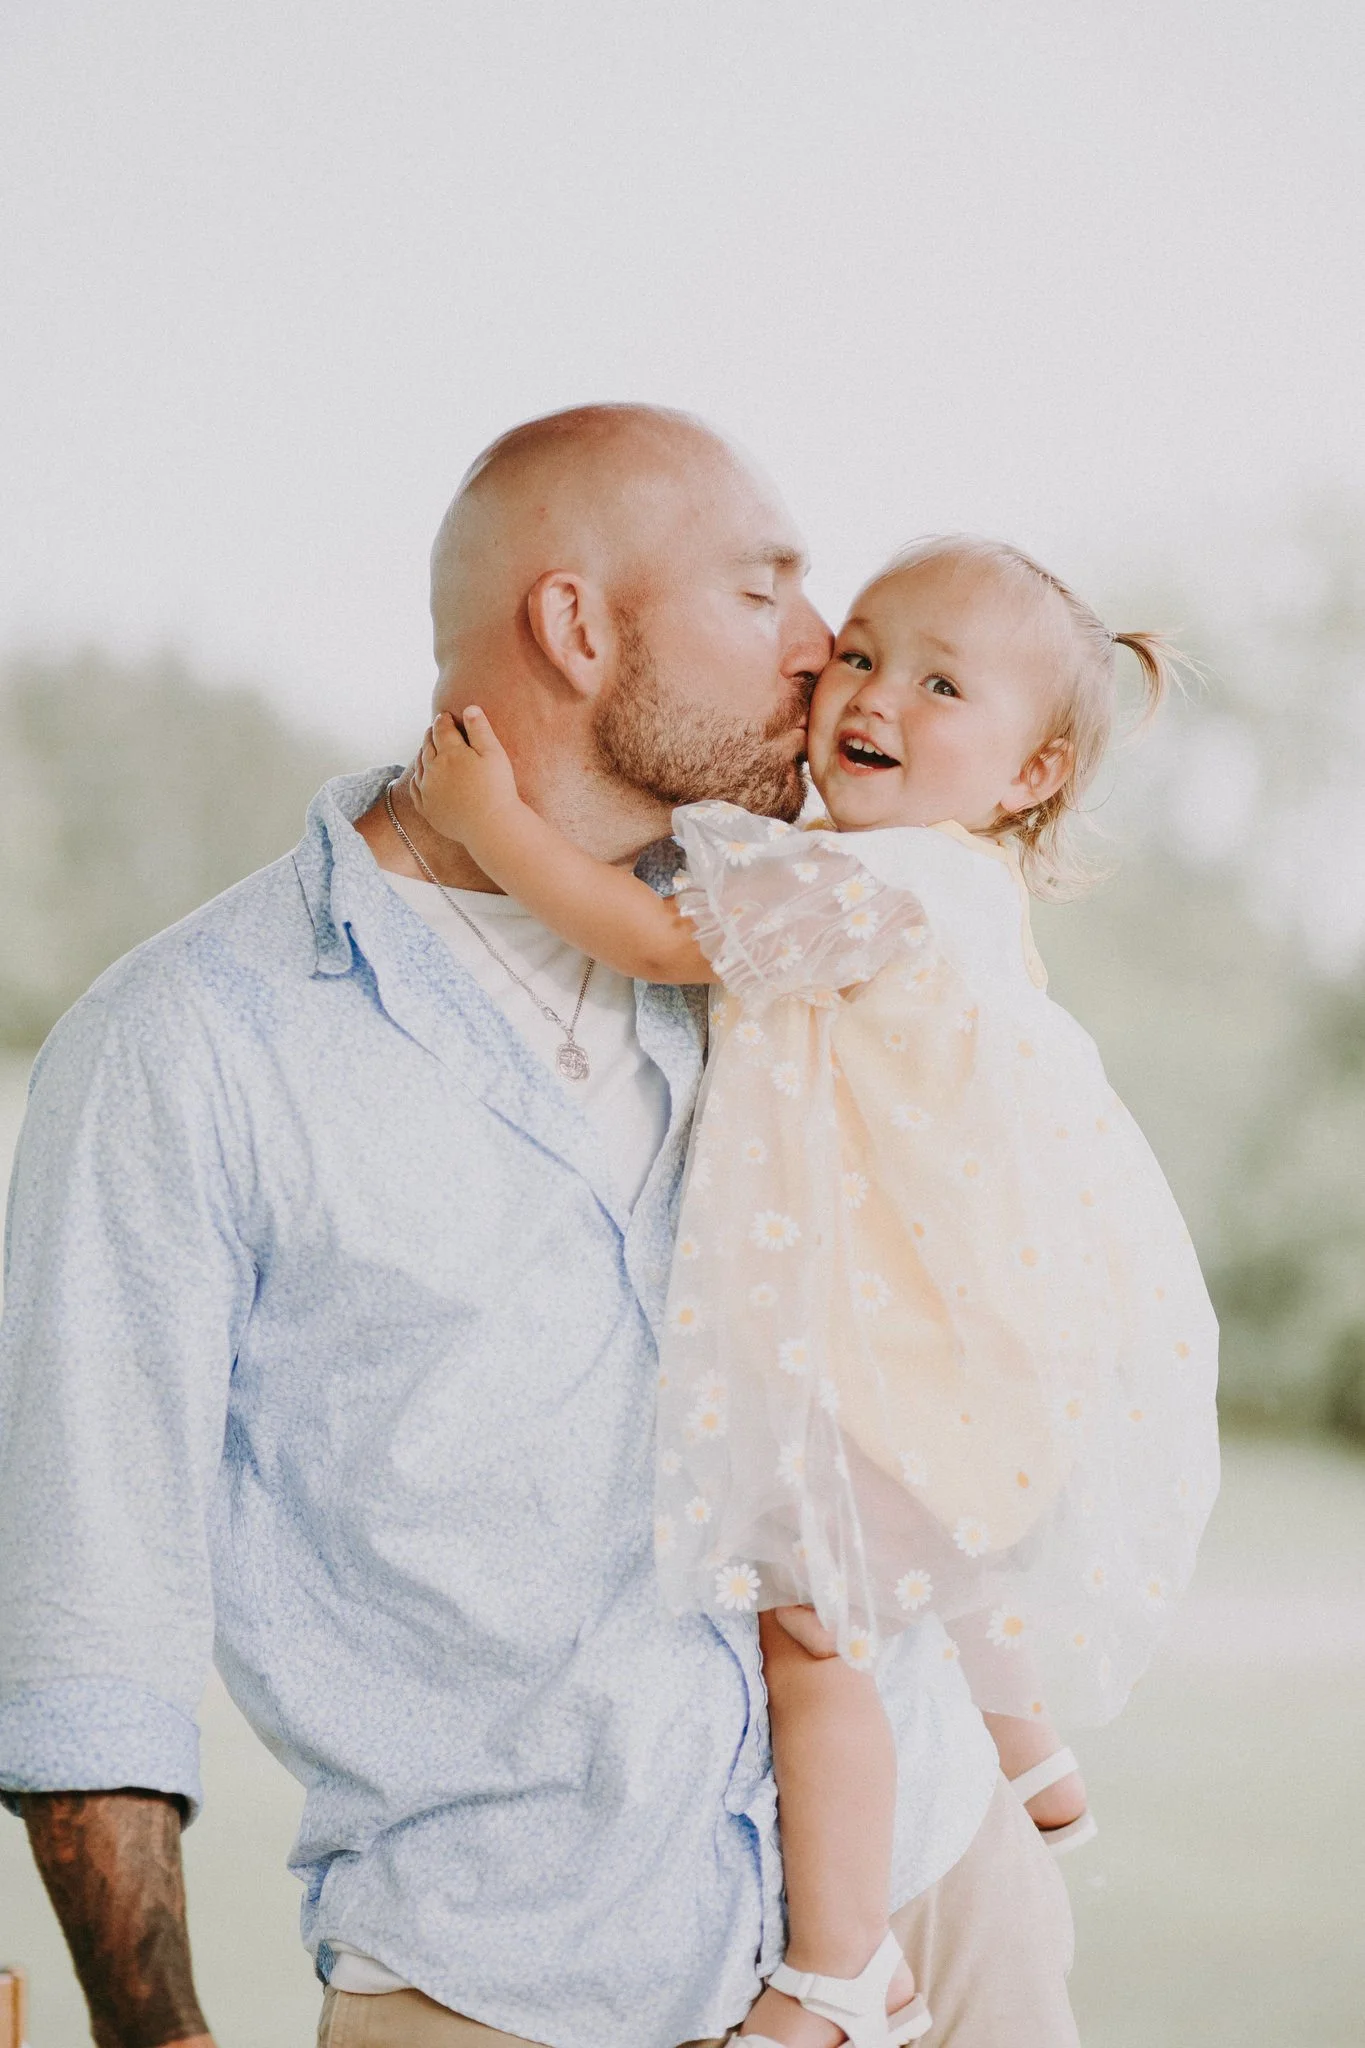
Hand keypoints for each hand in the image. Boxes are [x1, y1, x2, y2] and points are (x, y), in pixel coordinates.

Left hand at [410, 708, 521, 845]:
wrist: (491, 827)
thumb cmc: (497, 789)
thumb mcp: (494, 754)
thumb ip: (480, 729)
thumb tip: (469, 708)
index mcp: (450, 753)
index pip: (442, 729)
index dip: (444, 719)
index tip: (446, 715)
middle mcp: (433, 769)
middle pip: (428, 745)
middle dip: (431, 734)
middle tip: (435, 728)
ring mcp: (427, 790)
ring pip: (419, 765)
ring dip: (422, 753)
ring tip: (427, 748)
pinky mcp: (427, 809)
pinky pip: (415, 788)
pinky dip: (417, 777)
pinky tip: (421, 775)